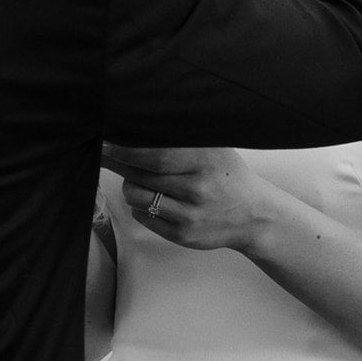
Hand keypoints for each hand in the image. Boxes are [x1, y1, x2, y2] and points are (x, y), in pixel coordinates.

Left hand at [101, 144, 265, 251]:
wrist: (254, 216)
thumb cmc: (228, 176)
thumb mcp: (214, 148)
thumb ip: (182, 138)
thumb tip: (139, 125)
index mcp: (204, 160)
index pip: (152, 155)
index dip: (124, 149)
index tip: (107, 142)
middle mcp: (197, 188)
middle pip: (139, 174)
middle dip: (117, 163)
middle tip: (106, 154)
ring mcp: (189, 214)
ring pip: (136, 196)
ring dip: (130, 186)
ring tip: (139, 179)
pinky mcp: (183, 235)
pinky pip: (143, 217)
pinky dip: (140, 206)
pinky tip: (155, 199)